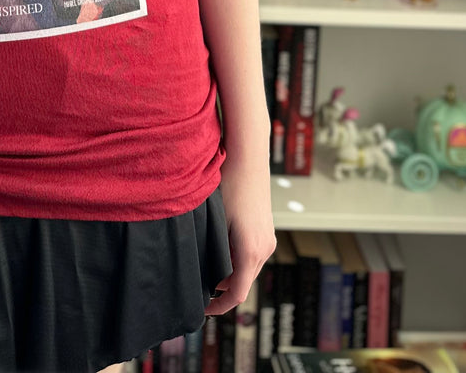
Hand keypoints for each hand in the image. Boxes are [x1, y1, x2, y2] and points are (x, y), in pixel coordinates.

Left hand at [204, 152, 274, 315]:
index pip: (236, 294)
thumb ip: (210, 249)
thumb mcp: (214, 220)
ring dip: (229, 273)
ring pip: (247, 269)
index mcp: (250, 251)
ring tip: (205, 267)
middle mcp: (264, 249)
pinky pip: (252, 255)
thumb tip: (198, 271)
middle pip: (242, 283)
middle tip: (198, 288)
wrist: (248, 156)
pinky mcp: (267, 230)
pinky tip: (219, 248)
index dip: (218, 306)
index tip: (201, 308)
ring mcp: (268, 239)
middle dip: (222, 289)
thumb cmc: (228, 183)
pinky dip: (237, 259)